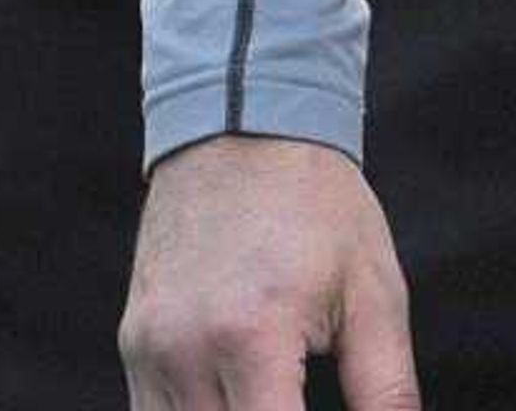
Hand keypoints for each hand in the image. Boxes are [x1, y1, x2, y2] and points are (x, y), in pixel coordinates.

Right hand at [121, 133, 416, 410]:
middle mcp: (185, 354)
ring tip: (277, 398)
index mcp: (252, 339)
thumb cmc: (319, 206)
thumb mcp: (375, 292)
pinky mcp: (131, 348)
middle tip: (301, 398)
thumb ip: (384, 385)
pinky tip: (236, 402)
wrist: (245, 130)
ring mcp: (149, 354)